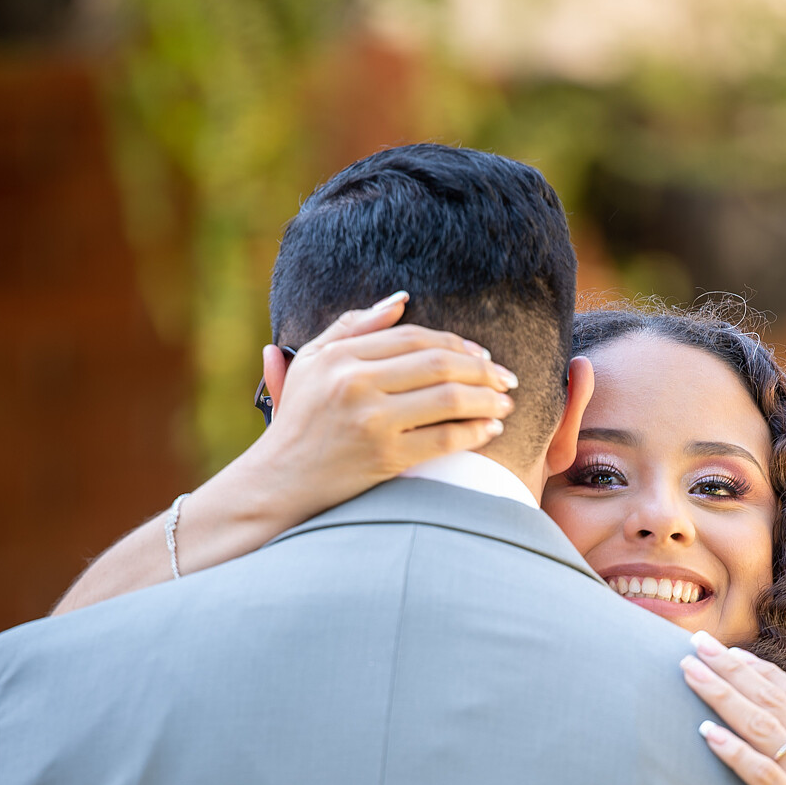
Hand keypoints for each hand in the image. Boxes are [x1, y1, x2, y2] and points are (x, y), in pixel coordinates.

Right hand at [227, 292, 519, 526]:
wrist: (278, 484)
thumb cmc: (298, 422)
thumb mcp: (312, 363)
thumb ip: (353, 327)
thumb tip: (401, 300)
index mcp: (340, 357)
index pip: (413, 337)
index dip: (456, 342)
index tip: (483, 353)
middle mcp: (355, 384)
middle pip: (438, 363)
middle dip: (482, 369)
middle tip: (507, 377)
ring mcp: (371, 421)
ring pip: (448, 398)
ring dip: (487, 399)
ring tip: (506, 402)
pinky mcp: (384, 457)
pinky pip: (444, 439)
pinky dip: (475, 432)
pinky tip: (491, 429)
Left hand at [681, 631, 785, 784]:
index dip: (758, 669)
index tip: (726, 651)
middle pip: (773, 700)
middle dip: (731, 668)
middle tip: (695, 644)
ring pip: (763, 727)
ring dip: (722, 696)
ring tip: (689, 673)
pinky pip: (761, 772)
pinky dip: (732, 750)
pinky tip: (705, 732)